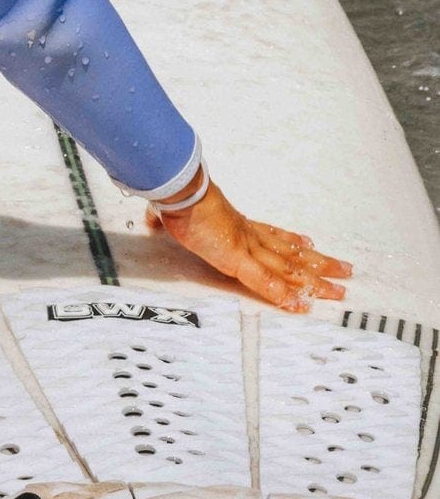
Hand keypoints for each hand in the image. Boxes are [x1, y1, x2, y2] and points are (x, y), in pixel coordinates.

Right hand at [148, 173, 350, 312]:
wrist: (180, 193)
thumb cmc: (177, 198)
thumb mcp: (173, 211)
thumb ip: (166, 218)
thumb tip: (153, 217)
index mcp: (236, 224)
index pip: (272, 234)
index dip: (292, 240)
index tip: (310, 244)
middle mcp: (249, 236)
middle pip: (291, 253)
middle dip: (318, 263)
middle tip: (344, 270)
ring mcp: (246, 249)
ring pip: (288, 268)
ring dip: (314, 281)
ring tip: (338, 291)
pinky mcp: (237, 261)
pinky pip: (265, 283)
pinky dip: (283, 295)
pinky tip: (300, 305)